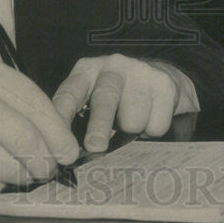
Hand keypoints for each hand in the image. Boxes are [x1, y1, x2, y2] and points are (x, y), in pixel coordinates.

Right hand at [0, 52, 78, 191]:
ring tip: (19, 174)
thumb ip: (18, 109)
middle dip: (44, 159)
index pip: (34, 101)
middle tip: (50, 170)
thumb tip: (62, 142)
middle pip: (24, 135)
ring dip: (20, 176)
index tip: (70, 151)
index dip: (58, 130)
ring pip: (8, 163)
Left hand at [51, 54, 180, 151]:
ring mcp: (141, 72)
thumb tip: (66, 156)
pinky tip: (149, 117)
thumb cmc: (116, 97)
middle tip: (95, 146)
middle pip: (105, 100)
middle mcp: (113, 66)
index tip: (59, 145)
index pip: (69, 94)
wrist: (160, 75)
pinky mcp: (164, 84)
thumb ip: (77, 121)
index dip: (62, 119)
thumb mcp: (91, 99)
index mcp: (87, 71)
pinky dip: (151, 131)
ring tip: (131, 123)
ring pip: (133, 120)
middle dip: (98, 126)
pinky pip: (156, 124)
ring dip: (131, 133)